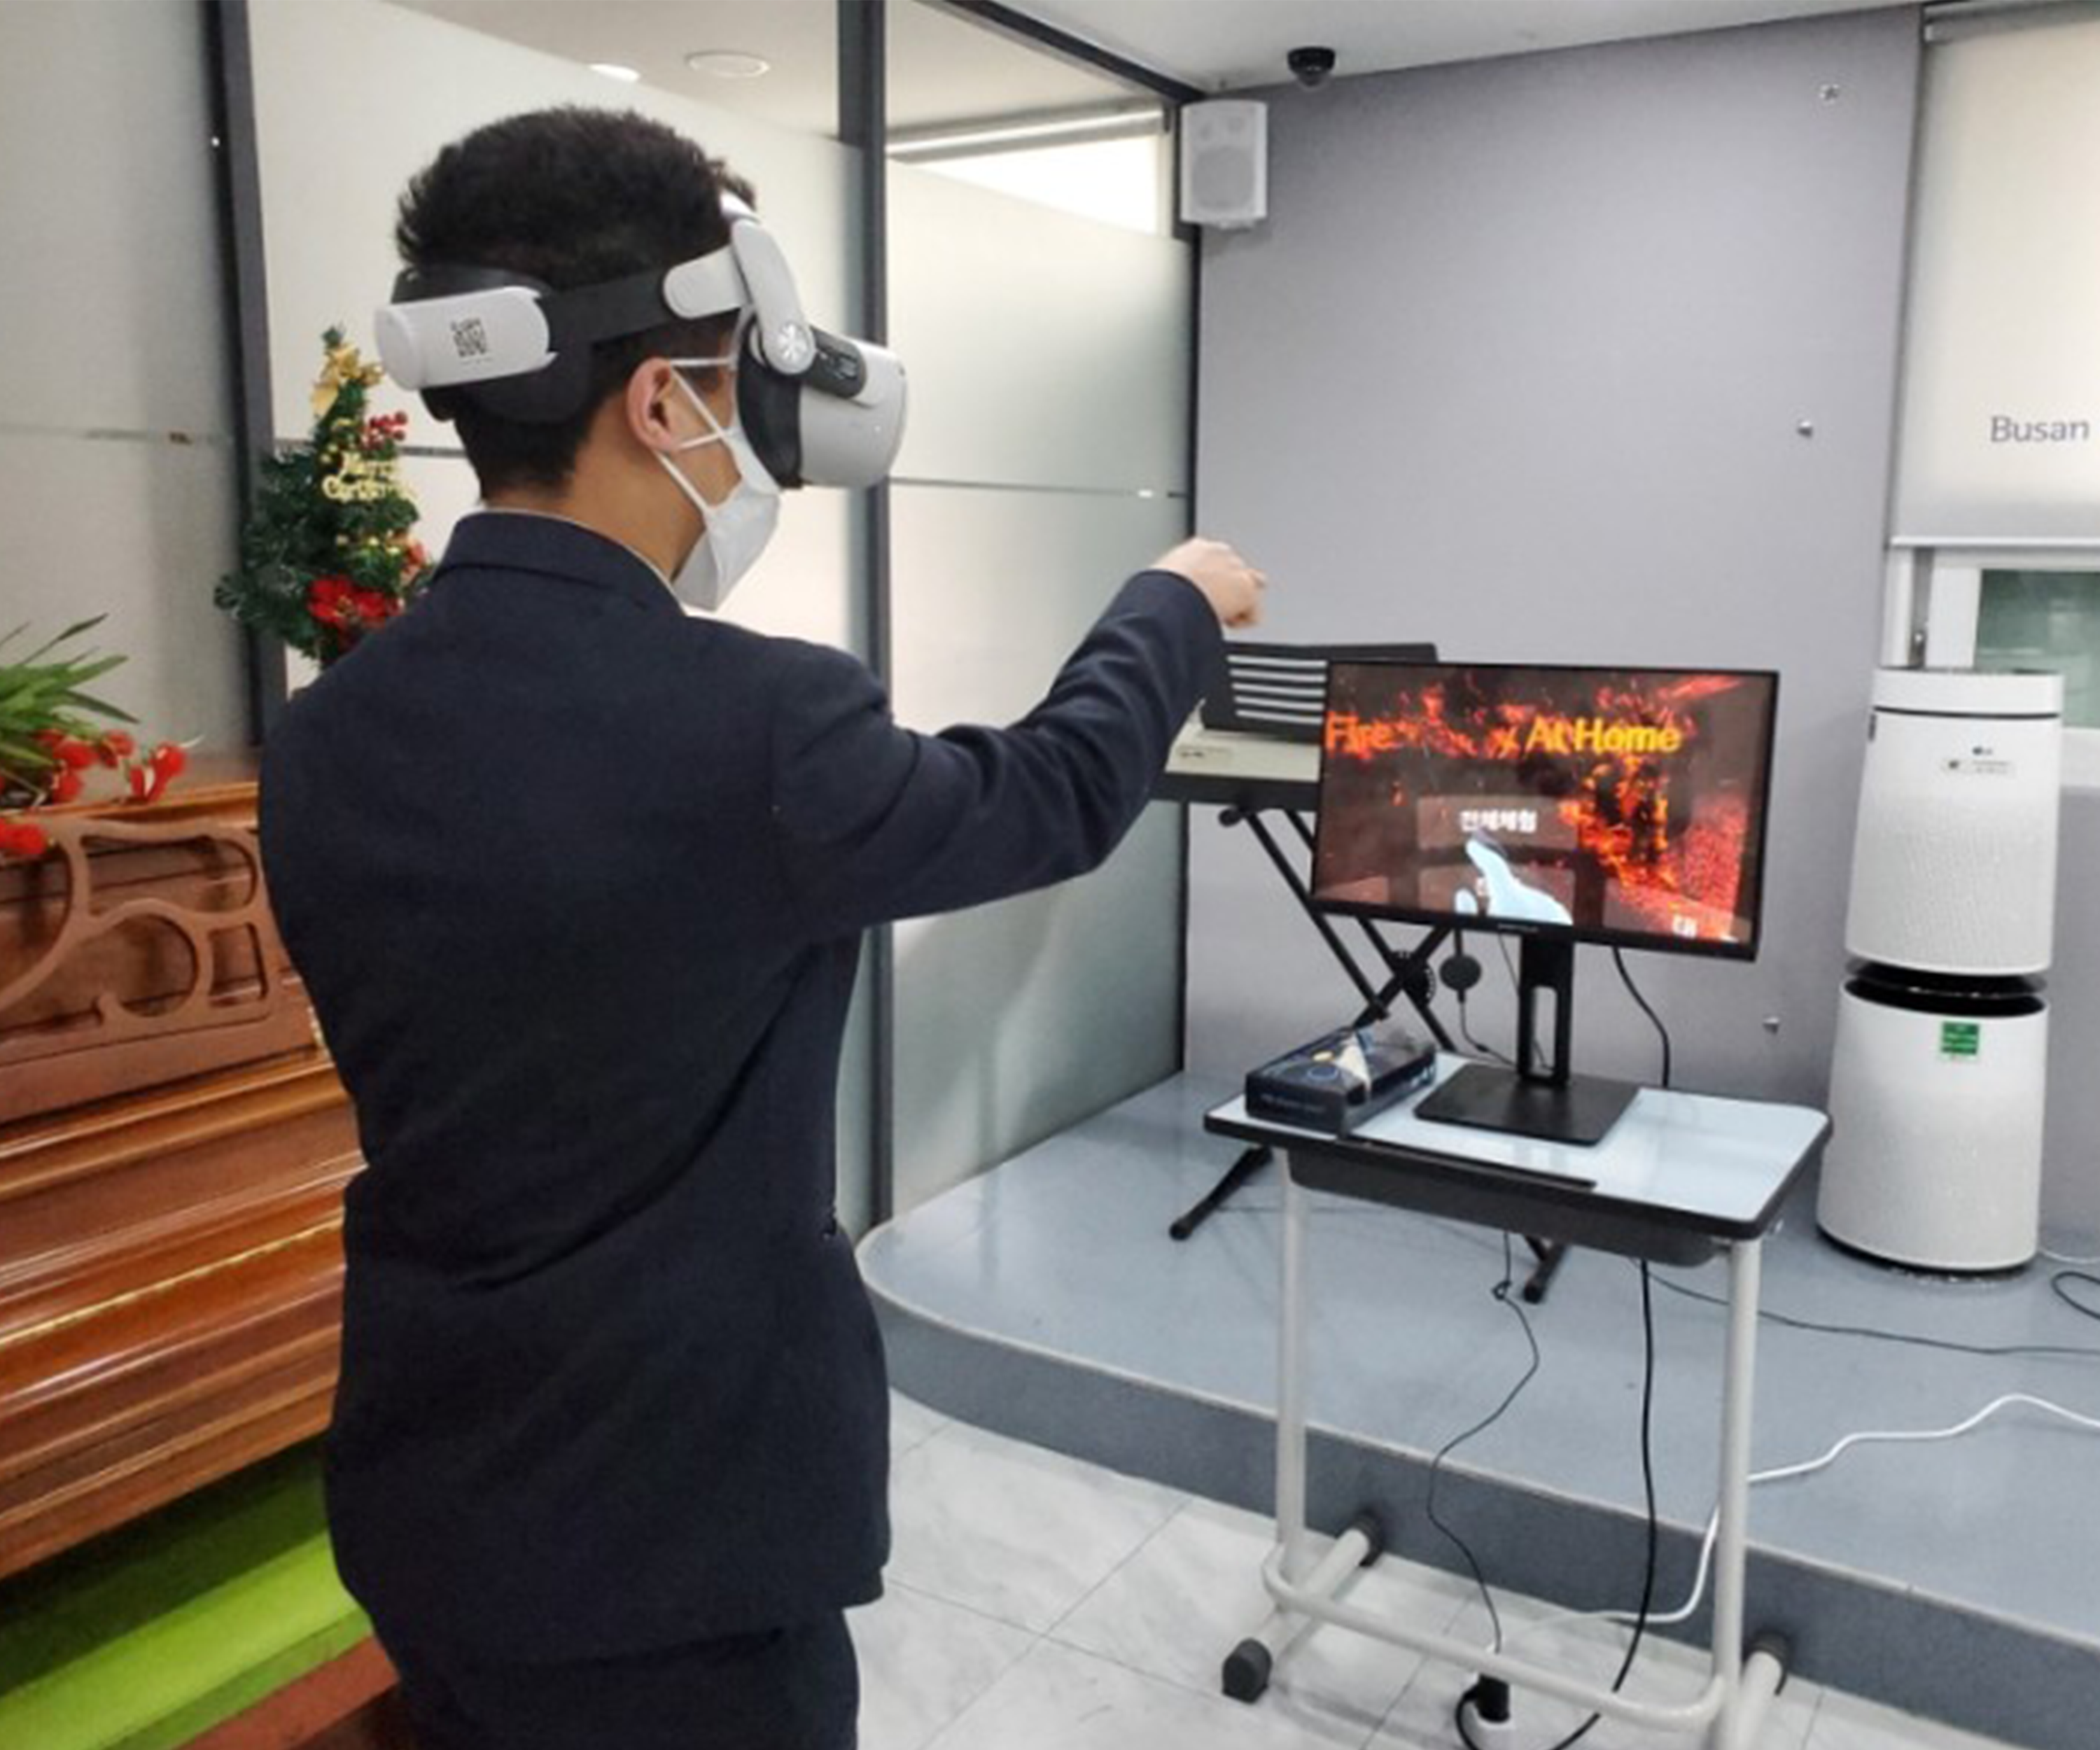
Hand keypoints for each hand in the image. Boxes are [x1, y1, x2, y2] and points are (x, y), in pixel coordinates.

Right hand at [1151, 537, 1265, 629]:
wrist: (1169, 594)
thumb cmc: (1159, 591)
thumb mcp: (1163, 580)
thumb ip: (1176, 582)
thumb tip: (1169, 598)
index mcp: (1198, 548)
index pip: (1216, 562)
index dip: (1211, 583)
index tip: (1200, 597)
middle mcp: (1221, 553)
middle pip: (1237, 574)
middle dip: (1228, 592)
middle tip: (1210, 609)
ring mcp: (1237, 570)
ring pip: (1248, 593)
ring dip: (1237, 605)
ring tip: (1216, 616)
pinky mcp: (1247, 589)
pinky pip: (1254, 614)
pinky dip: (1241, 622)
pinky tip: (1224, 623)